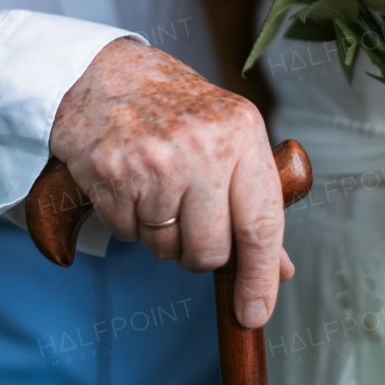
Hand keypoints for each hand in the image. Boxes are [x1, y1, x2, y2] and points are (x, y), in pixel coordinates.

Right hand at [49, 38, 294, 327]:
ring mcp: (152, 162)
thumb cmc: (175, 107)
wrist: (103, 72)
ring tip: (156, 190)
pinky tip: (129, 185)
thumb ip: (257, 203)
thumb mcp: (230, 138)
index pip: (261, 225)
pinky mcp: (109, 173)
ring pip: (165, 248)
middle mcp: (200, 148)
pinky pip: (126, 234)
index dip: (261, 277)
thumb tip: (281, 271)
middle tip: (189, 222)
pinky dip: (128, 222)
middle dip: (199, 252)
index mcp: (241, 134)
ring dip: (161, 235)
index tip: (254, 312)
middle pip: (210, 249)